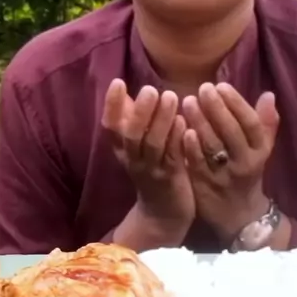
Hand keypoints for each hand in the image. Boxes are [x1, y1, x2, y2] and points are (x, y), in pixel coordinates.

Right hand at [101, 79, 193, 236]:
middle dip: (140, 111)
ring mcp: (152, 170)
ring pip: (153, 145)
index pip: (111, 126)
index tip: (118, 82)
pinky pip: (173, 158)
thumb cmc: (152, 171)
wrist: (162, 215)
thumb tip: (122, 90)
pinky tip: (185, 123)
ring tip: (171, 97)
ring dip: (161, 120)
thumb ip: (131, 120)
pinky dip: (177, 139)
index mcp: (122, 150)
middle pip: (130, 135)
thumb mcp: (136, 147)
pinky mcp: (171, 179)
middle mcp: (133, 159)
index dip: (112, 105)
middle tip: (150, 89)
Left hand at [181, 83, 279, 240]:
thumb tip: (268, 94)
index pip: (251, 123)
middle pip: (231, 132)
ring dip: (200, 122)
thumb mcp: (261, 150)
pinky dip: (190, 147)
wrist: (238, 216)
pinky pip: (197, 163)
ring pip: (213, 146)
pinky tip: (182, 129)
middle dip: (217, 108)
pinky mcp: (205, 185)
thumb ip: (265, 123)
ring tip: (188, 101)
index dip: (237, 103)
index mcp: (260, 151)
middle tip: (203, 88)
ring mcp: (224, 175)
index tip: (221, 85)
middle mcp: (244, 162)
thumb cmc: (247, 173)